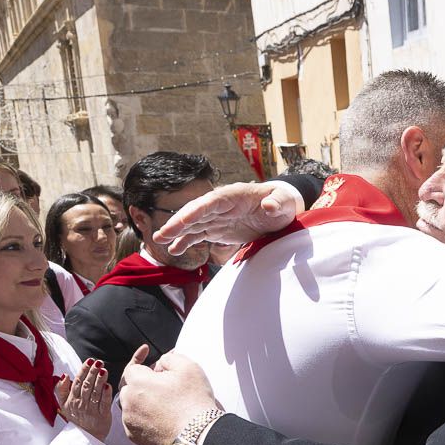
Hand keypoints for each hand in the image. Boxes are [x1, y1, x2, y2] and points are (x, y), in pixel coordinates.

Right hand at [56, 359, 111, 439]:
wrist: (85, 438)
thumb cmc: (77, 418)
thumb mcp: (64, 405)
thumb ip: (61, 390)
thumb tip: (64, 375)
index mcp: (72, 399)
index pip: (78, 382)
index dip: (83, 370)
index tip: (89, 360)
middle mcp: (81, 404)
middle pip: (87, 386)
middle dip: (92, 372)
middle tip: (98, 362)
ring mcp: (91, 410)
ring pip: (95, 393)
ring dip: (99, 380)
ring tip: (104, 370)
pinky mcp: (102, 416)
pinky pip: (104, 403)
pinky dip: (106, 394)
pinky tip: (108, 385)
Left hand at [119, 347, 219, 444]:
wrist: (197, 435)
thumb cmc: (194, 402)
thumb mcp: (188, 367)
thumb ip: (169, 358)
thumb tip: (161, 361)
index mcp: (138, 382)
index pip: (131, 367)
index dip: (141, 361)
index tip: (149, 358)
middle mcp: (129, 402)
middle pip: (130, 386)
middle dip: (142, 382)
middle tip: (162, 382)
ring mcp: (130, 421)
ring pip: (131, 405)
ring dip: (143, 400)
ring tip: (164, 401)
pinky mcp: (135, 437)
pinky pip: (135, 422)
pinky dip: (145, 417)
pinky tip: (162, 416)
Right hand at [152, 182, 304, 255]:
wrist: (281, 210)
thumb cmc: (283, 202)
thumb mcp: (285, 201)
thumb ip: (277, 203)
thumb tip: (268, 206)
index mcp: (233, 195)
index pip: (210, 202)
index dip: (196, 210)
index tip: (183, 220)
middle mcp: (221, 205)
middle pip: (195, 212)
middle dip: (178, 223)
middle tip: (161, 234)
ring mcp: (217, 217)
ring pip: (193, 224)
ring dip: (176, 232)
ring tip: (159, 241)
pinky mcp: (218, 229)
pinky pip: (199, 234)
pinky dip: (186, 241)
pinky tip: (174, 249)